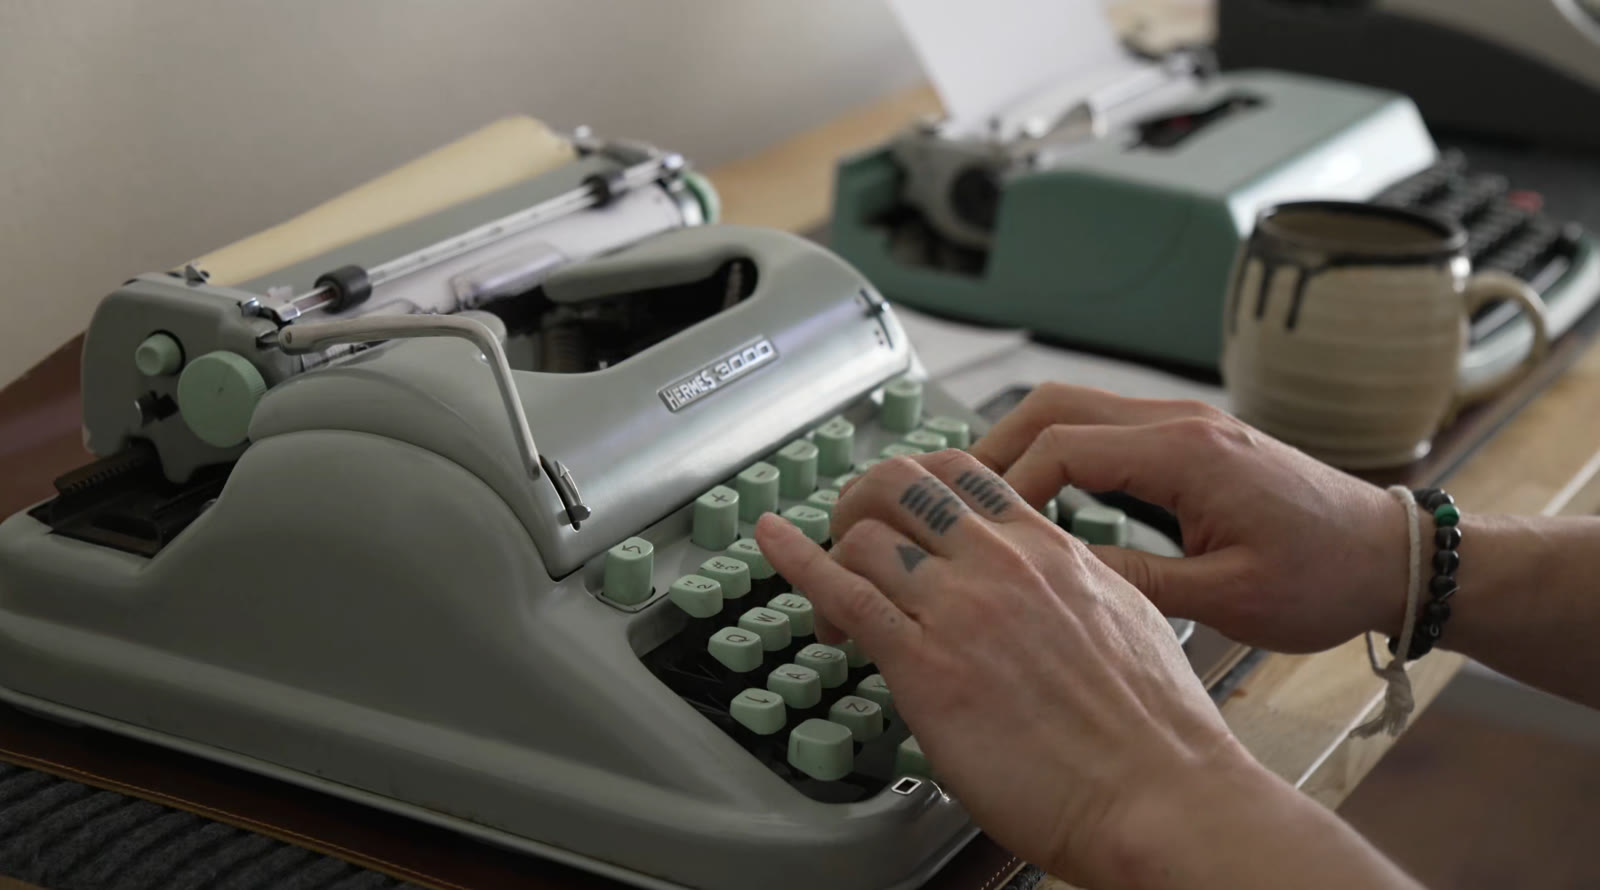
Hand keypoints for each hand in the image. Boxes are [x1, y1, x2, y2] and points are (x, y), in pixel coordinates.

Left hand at [753, 450, 1258, 885]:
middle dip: (865, 502)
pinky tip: (772, 541)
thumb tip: (1056, 581)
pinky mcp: (926, 666)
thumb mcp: (1129, 618)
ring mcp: (960, 610)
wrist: (1160, 795)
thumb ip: (1076, 585)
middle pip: (903, 486)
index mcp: (1050, 550)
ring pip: (868, 535)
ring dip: (837, 552)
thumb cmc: (1156, 731)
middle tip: (853, 535)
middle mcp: (1000, 564)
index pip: (963, 474)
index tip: (901, 508)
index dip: (917, 483)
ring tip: (831, 590)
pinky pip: (844, 592)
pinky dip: (797, 559)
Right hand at [968, 383, 1409, 652]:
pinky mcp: (1192, 438)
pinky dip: (1062, 450)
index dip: (1009, 488)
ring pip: (1076, 407)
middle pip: (1055, 404)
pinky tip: (1047, 497)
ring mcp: (1187, 423)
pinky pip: (1106, 426)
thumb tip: (1057, 574)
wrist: (1388, 555)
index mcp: (1187, 455)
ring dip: (1025, 443)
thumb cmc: (1323, 578)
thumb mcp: (1226, 599)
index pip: (1062, 445)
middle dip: (995, 446)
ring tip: (990, 499)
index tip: (987, 533)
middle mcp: (1182, 423)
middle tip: (959, 499)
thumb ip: (1135, 583)